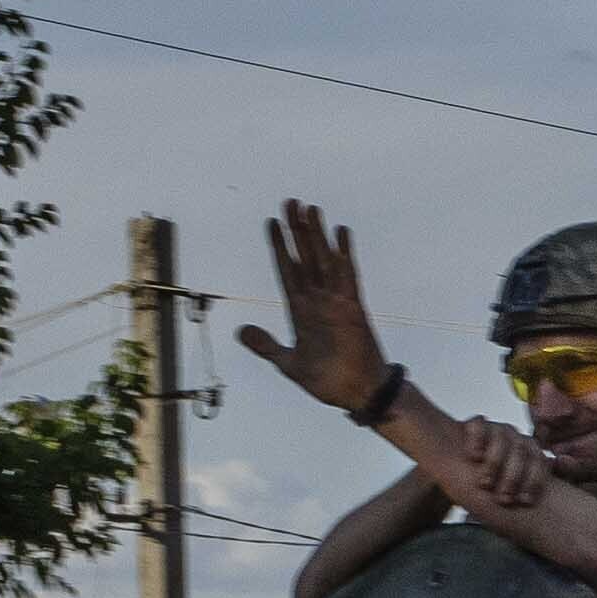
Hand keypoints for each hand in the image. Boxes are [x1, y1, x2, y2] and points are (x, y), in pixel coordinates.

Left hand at [234, 200, 394, 417]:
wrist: (355, 395)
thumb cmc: (328, 381)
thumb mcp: (287, 362)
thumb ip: (265, 345)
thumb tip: (241, 331)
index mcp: (301, 311)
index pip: (288, 270)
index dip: (280, 247)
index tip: (272, 223)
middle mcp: (318, 300)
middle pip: (305, 256)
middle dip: (297, 230)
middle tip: (290, 202)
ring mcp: (336, 301)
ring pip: (323, 259)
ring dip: (317, 234)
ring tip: (309, 208)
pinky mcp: (352, 307)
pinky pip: (347, 275)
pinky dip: (343, 253)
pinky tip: (340, 232)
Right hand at [414, 408, 552, 532]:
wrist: (449, 467)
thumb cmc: (478, 487)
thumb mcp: (501, 495)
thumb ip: (518, 496)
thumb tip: (538, 516)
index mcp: (527, 454)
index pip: (540, 462)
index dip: (535, 481)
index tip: (525, 501)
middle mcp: (514, 438)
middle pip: (523, 449)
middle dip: (514, 476)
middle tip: (504, 498)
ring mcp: (495, 428)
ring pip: (503, 436)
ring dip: (495, 462)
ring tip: (484, 482)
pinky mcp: (473, 424)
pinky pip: (479, 424)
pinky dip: (477, 439)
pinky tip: (473, 456)